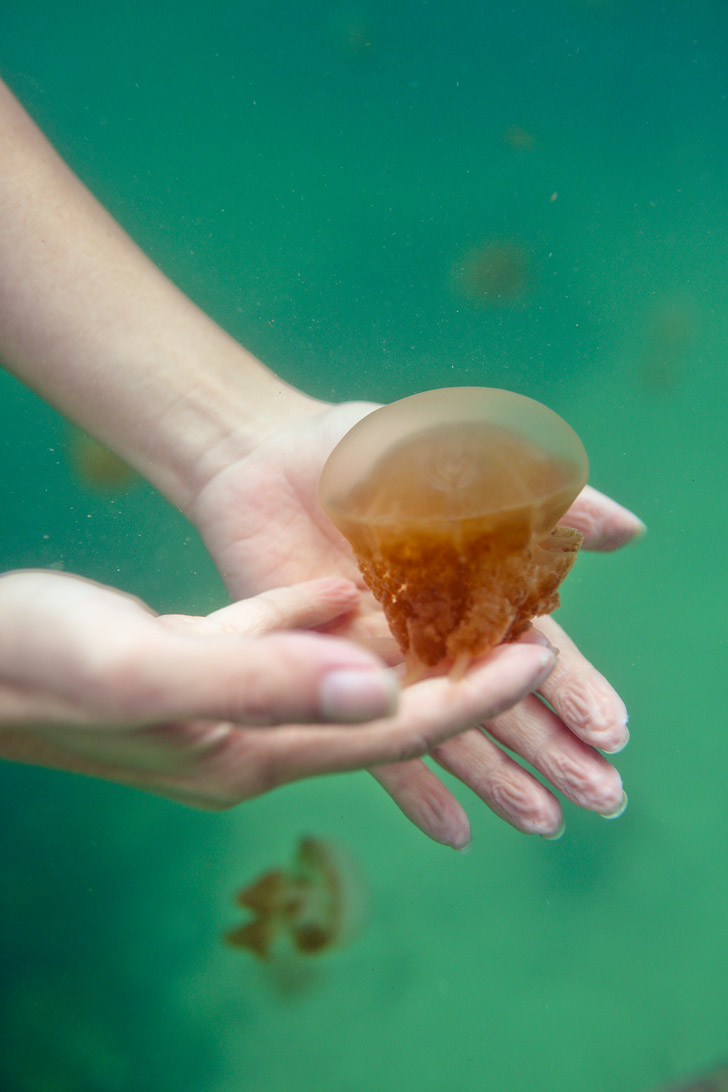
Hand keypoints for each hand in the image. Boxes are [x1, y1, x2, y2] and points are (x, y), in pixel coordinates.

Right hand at [0, 569, 553, 806]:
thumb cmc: (37, 664)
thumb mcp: (146, 666)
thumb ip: (263, 680)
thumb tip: (380, 690)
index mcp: (251, 751)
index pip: (391, 732)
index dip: (472, 699)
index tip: (541, 658)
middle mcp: (250, 740)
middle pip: (381, 715)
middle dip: (460, 686)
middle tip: (536, 644)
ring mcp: (224, 707)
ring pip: (335, 678)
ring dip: (399, 650)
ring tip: (466, 615)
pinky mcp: (200, 668)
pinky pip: (281, 648)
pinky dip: (320, 622)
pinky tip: (349, 591)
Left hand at [189, 399, 640, 846]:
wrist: (263, 455)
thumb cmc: (362, 450)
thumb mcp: (455, 461)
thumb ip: (535, 497)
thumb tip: (630, 533)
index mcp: (475, 586)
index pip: (535, 647)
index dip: (575, 690)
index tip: (612, 733)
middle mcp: (437, 634)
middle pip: (502, 702)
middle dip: (554, 750)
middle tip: (601, 797)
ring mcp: (385, 662)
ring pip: (449, 731)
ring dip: (498, 778)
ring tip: (544, 823)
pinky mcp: (329, 677)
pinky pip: (368, 740)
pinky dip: (413, 787)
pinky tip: (454, 830)